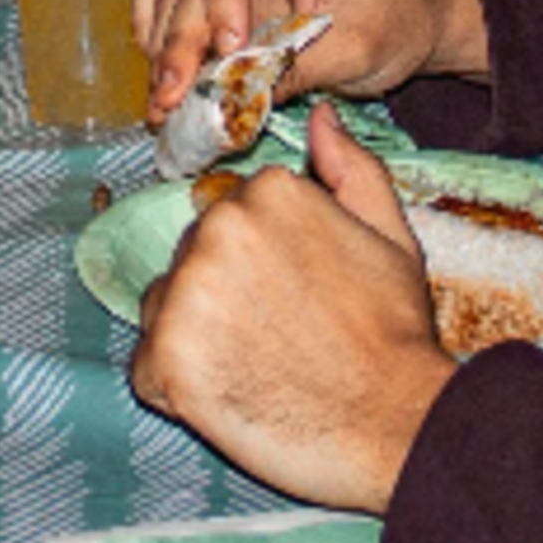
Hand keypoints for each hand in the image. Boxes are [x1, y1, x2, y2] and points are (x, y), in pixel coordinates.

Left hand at [131, 106, 457, 511]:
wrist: (395, 425)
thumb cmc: (395, 334)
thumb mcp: (390, 236)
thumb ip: (350, 170)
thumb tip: (318, 118)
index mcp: (266, 193)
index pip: (230, 223)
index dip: (259, 269)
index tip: (295, 301)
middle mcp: (216, 230)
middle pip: (191, 262)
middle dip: (221, 299)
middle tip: (278, 340)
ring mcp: (185, 293)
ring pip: (162, 310)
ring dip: (194, 340)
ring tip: (255, 370)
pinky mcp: (164, 357)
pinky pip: (147, 369)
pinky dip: (176, 389)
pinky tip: (229, 399)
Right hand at [134, 0, 486, 120]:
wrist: (407, 16)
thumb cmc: (394, 17)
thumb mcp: (356, 48)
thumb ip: (294, 69)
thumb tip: (230, 104)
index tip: (229, 51)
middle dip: (181, 41)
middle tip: (174, 99)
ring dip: (165, 50)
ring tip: (166, 105)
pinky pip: (166, 2)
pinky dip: (164, 45)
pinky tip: (171, 87)